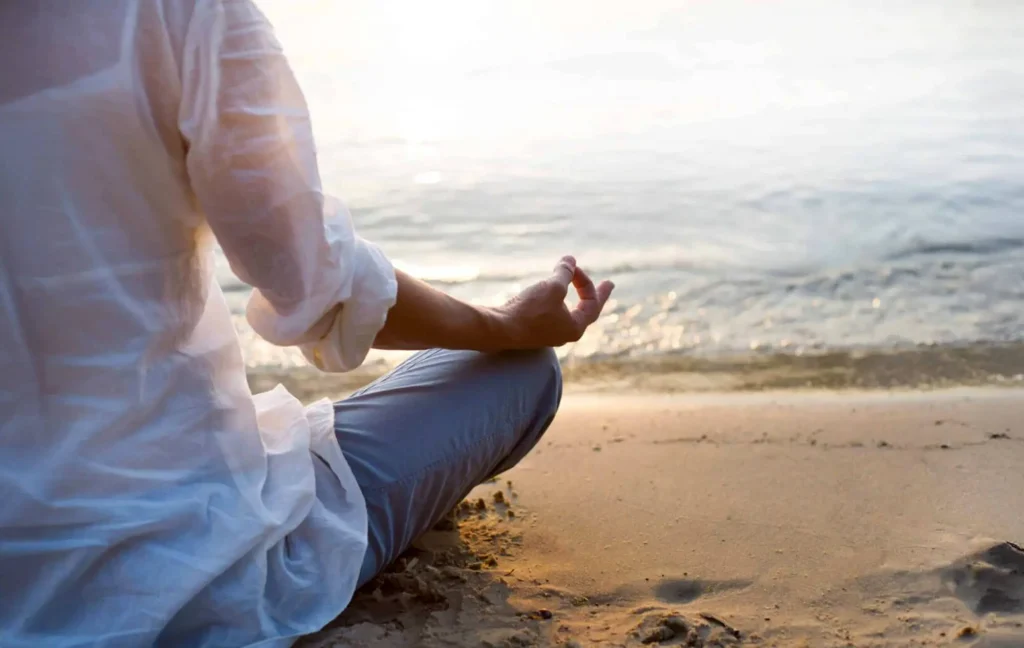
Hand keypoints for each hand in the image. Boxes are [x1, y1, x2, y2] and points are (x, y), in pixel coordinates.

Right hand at [495, 256, 614, 347]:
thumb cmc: (530, 310)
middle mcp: (564, 334)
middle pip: (585, 312)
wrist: (499, 329)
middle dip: (594, 295)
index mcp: (575, 328)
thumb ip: (565, 273)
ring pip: (567, 313)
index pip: (592, 304)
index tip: (574, 267)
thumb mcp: (552, 286)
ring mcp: (548, 334)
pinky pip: (551, 314)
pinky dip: (556, 301)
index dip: (587, 282)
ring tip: (578, 289)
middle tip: (608, 285)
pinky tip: (551, 296)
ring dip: (573, 297)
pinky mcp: (532, 331)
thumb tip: (570, 260)